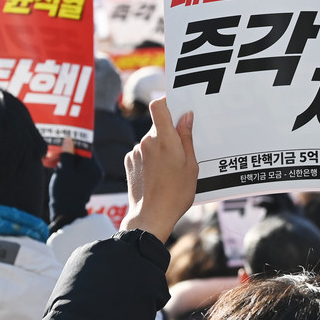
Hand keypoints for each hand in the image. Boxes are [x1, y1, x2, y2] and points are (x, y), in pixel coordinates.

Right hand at [49, 138, 102, 221]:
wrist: (66, 213)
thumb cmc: (65, 191)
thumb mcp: (64, 171)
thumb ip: (67, 154)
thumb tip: (69, 139)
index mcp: (93, 167)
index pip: (87, 148)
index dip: (76, 141)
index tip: (66, 135)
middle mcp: (95, 171)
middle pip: (84, 154)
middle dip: (72, 149)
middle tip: (59, 144)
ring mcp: (91, 177)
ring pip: (81, 161)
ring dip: (70, 157)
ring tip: (57, 154)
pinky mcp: (86, 181)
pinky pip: (79, 168)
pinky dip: (71, 165)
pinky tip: (60, 163)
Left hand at [120, 97, 198, 242]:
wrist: (151, 217)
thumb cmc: (175, 194)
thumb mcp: (191, 166)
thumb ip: (187, 138)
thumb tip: (186, 117)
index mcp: (165, 140)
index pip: (159, 106)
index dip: (167, 101)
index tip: (177, 106)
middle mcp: (147, 142)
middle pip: (158, 125)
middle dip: (170, 133)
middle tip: (182, 151)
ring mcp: (135, 151)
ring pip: (151, 140)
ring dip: (161, 147)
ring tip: (171, 168)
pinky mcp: (129, 161)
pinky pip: (143, 151)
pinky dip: (151, 158)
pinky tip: (159, 174)